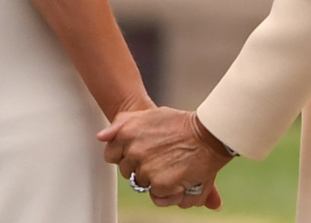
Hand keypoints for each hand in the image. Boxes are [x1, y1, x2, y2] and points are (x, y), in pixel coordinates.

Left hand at [99, 106, 232, 209]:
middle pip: (127, 171)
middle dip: (142, 167)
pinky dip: (167, 190)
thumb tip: (101, 137)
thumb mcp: (150, 115)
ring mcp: (145, 169)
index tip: (141, 151)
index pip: (111, 155)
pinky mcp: (159, 184)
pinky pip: (156, 195)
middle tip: (162, 156)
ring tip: (172, 165)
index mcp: (127, 133)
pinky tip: (178, 175)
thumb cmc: (180, 123)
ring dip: (155, 179)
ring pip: (142, 184)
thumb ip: (122, 124)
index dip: (126, 155)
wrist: (209, 133)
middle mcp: (133, 152)